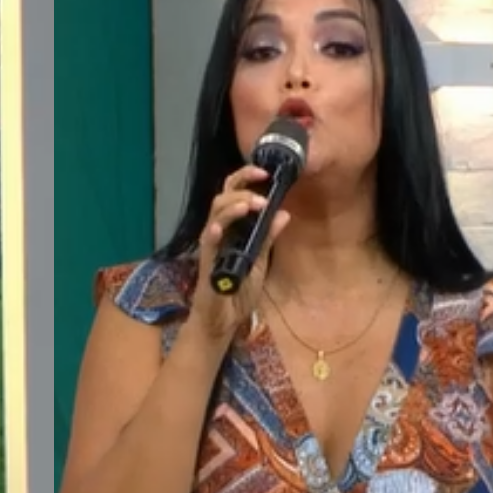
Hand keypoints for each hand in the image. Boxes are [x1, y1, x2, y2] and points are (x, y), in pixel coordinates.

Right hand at [191, 165, 290, 341]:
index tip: (266, 172)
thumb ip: (268, 238)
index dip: (247, 179)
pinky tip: (221, 226)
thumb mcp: (259, 261)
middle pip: (222, 196)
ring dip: (233, 205)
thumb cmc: (238, 291)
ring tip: (252, 204)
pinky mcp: (207, 262)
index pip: (234, 194)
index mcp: (232, 228)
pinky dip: (214, 231)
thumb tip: (285, 213)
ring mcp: (211, 245)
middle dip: (241, 186)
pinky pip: (208, 242)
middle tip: (262, 186)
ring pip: (215, 214)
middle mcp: (219, 231)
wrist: (223, 320)